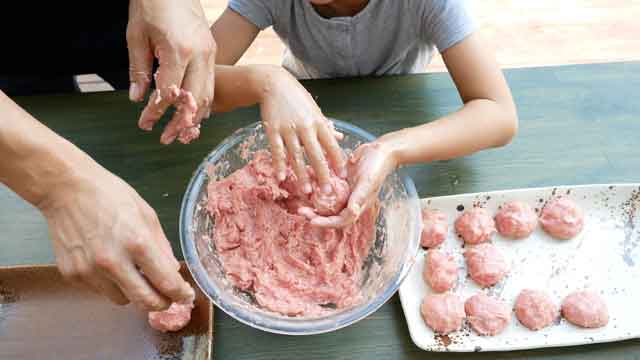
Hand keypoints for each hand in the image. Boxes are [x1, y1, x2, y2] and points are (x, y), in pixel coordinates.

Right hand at [39, 164, 193, 310]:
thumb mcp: (146, 214)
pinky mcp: (72, 275)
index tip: (185, 296)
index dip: (181, 294)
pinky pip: (99, 291)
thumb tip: (172, 271)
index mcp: (138, 243)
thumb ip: (161, 246)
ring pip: (121, 300)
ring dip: (132, 293)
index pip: (166, 283)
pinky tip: (106, 263)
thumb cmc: (109, 196)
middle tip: (167, 298)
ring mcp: (90, 271)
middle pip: (146, 302)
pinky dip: (109, 284)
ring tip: (131, 272)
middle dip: (162, 303)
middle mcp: (113, 262)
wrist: (66, 189)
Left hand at [127, 0, 215, 143]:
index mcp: (179, 51)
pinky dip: (202, 102)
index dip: (156, 112)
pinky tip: (191, 112)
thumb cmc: (152, 5)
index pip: (169, 93)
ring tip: (180, 132)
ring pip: (208, 95)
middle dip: (180, 123)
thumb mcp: (137, 36)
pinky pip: (211, 84)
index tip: (145, 123)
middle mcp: (200, 55)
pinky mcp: (213, 51)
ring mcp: (210, 53)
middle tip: (166, 138)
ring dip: (194, 117)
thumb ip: (139, 69)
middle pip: (195, 100)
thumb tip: (138, 98)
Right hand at [259, 67, 345, 193]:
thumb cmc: (298, 98)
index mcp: (318, 122)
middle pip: (315, 154)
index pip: (331, 145)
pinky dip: (279, 164)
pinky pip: (277, 150)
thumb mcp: (315, 110)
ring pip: (296, 155)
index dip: (337, 161)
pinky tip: (281, 177)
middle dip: (322, 174)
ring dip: (301, 174)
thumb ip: (326, 126)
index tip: (343, 176)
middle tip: (327, 192)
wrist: (274, 84)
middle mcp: (305, 127)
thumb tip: (340, 137)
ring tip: (306, 191)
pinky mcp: (273, 130)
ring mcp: (288, 129)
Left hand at [299, 141, 397, 226]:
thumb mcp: (368, 182)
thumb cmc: (377, 168)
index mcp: (356, 206)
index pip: (339, 220)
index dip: (325, 223)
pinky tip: (307, 174)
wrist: (381, 150)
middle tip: (301, 210)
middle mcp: (349, 200)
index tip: (312, 221)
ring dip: (312, 198)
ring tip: (301, 194)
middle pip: (329, 213)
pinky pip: (326, 183)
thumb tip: (351, 213)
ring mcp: (343, 190)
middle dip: (314, 213)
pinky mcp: (340, 179)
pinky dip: (316, 180)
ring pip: (325, 199)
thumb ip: (359, 198)